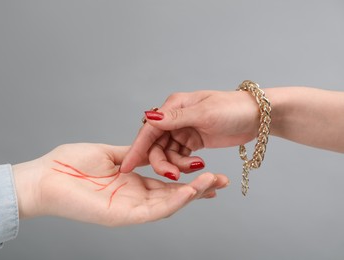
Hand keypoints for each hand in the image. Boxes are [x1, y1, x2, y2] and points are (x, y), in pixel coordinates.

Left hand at [13, 143, 228, 226]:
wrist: (43, 177)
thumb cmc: (68, 165)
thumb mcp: (109, 154)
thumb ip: (133, 155)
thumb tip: (151, 148)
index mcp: (130, 183)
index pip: (166, 184)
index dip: (188, 178)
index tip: (207, 170)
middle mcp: (132, 198)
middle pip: (172, 196)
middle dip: (198, 189)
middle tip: (222, 181)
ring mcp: (128, 209)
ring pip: (167, 204)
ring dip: (192, 195)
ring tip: (214, 182)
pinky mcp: (120, 216)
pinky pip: (152, 210)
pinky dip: (173, 202)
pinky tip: (190, 192)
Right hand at [120, 90, 259, 178]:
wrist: (258, 117)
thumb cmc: (233, 109)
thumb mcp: (204, 113)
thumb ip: (175, 117)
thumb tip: (149, 117)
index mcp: (173, 106)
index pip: (149, 129)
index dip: (137, 148)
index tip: (127, 166)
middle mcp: (175, 119)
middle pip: (156, 145)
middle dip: (162, 162)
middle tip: (174, 176)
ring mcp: (184, 131)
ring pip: (168, 154)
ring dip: (177, 165)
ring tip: (198, 166)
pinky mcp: (193, 142)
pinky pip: (181, 157)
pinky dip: (185, 165)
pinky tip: (199, 165)